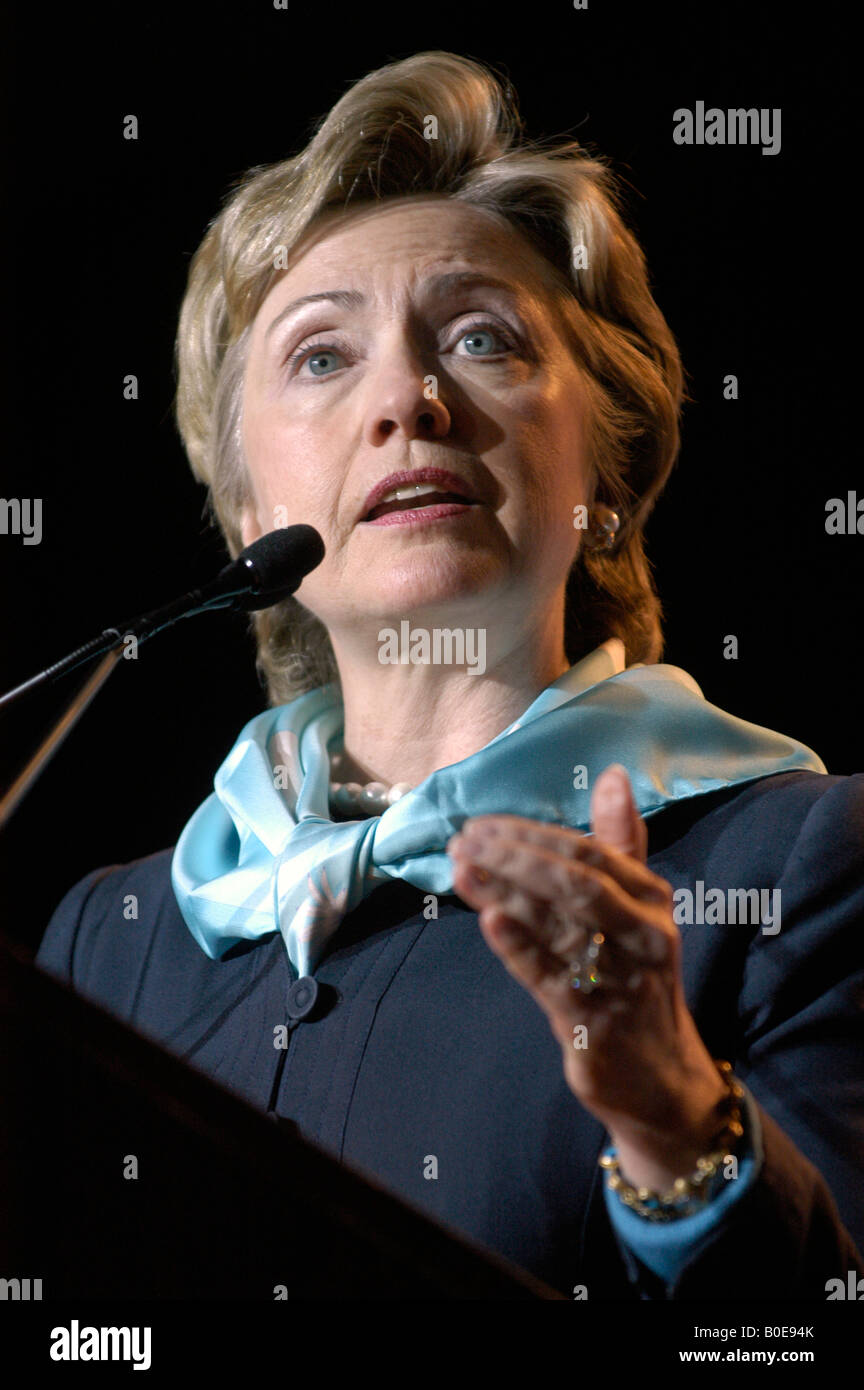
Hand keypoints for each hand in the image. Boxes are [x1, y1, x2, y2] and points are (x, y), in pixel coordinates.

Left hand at [446, 764, 728, 1188]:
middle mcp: (643, 935)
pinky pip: (551, 978)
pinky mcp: (593, 1024)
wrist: (660, 1077)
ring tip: (460, 868)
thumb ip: (621, 844)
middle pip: (575, 884)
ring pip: (559, 927)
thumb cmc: (636, 977)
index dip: (534, 834)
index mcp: (650, 900)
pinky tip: (488, 919)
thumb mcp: (639, 909)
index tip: (484, 822)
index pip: (590, 853)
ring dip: (506, 892)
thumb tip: (614, 775)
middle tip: (463, 842)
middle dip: (516, 857)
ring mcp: (620, 980)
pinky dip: (520, 947)